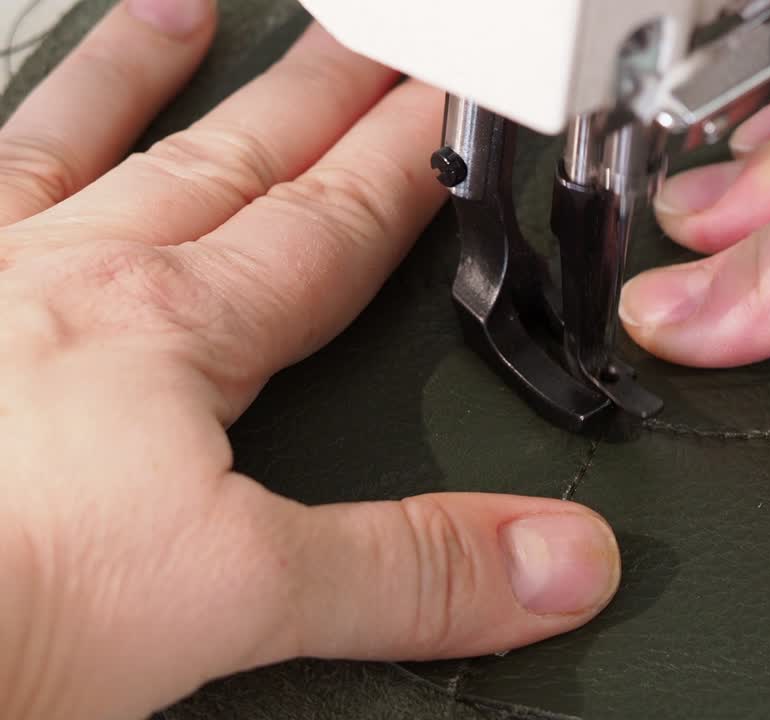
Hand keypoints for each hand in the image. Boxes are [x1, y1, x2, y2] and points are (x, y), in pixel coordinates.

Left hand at [0, 2, 618, 717]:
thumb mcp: (237, 600)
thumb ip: (408, 572)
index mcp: (170, 331)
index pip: (328, 224)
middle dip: (314, 97)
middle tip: (368, 39)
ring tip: (180, 14)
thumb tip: (558, 560)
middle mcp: (64, 282)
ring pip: (73, 146)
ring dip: (137, 76)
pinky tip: (6, 127)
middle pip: (228, 163)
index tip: (451, 105)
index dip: (403, 160)